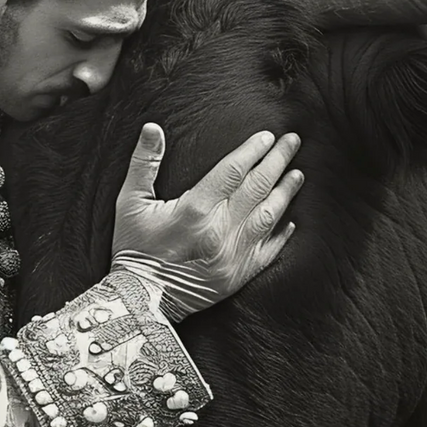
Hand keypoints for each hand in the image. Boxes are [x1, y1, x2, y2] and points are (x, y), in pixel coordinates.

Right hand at [109, 123, 303, 321]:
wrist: (140, 299)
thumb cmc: (133, 248)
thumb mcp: (129, 202)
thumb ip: (143, 163)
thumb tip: (152, 128)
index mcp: (195, 210)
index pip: (232, 171)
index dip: (252, 150)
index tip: (267, 136)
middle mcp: (220, 230)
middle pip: (257, 187)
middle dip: (277, 161)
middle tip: (293, 142)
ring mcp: (233, 255)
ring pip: (268, 216)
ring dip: (285, 193)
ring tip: (298, 174)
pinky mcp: (238, 275)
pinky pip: (268, 251)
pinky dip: (281, 235)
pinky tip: (291, 220)